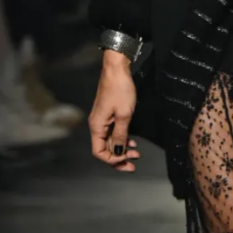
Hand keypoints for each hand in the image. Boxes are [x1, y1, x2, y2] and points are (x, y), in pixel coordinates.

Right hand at [88, 50, 140, 171]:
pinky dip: (122, 139)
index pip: (99, 152)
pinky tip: (132, 141)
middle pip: (104, 149)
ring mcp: (102, 120)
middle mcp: (97, 125)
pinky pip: (113, 133)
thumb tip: (118, 154)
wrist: (117, 69)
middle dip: (119, 159)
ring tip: (136, 153)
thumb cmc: (120, 90)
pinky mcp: (108, 115)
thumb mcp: (124, 115)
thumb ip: (120, 136)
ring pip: (110, 142)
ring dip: (122, 149)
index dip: (112, 160)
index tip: (127, 160)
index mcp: (97, 126)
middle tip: (134, 164)